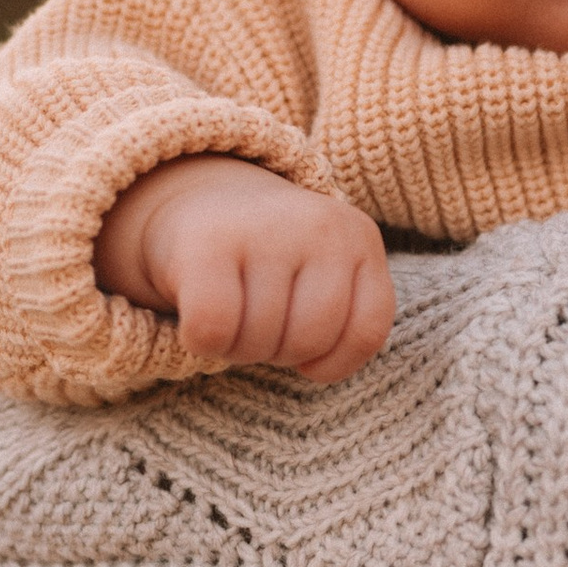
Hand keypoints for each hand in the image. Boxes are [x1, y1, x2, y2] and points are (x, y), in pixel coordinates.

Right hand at [94, 157, 397, 377]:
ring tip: (232, 315)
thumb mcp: (324, 277)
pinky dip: (202, 342)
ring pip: (261, 340)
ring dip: (238, 348)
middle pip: (309, 340)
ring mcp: (266, 230)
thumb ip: (344, 320)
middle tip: (260, 325)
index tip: (306, 348)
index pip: (367, 333)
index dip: (333, 361)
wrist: (200, 199)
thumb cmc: (270, 260)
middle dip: (279, 352)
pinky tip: (200, 320)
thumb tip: (314, 367)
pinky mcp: (209, 242)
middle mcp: (320, 226)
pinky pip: (213, 328)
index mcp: (360, 238)